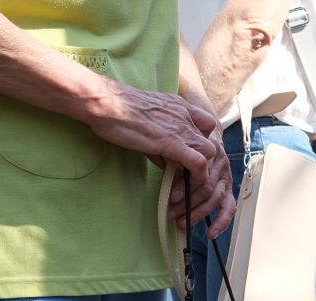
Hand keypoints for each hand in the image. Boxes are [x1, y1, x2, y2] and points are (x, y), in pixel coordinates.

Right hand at [86, 80, 234, 234]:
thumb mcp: (147, 120)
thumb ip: (161, 139)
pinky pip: (198, 163)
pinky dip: (197, 176)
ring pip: (210, 153)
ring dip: (202, 170)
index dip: (203, 141)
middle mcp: (185, 115)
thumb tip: (167, 162)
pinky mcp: (172, 143)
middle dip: (205, 160)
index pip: (207, 124)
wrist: (104, 102)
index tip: (193, 154)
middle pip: (211, 141)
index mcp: (180, 106)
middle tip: (191, 173)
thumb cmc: (116, 109)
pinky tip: (188, 185)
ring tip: (189, 182)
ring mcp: (181, 129)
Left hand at [167, 123, 234, 237]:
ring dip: (198, 213)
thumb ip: (176, 150)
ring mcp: (226, 177)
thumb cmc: (189, 139)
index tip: (171, 197)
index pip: (201, 173)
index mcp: (210, 150)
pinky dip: (221, 222)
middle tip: (171, 213)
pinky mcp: (228, 189)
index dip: (185, 187)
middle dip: (188, 204)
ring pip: (215, 199)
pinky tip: (211, 233)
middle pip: (207, 188)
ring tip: (181, 224)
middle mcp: (221, 164)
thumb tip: (163, 159)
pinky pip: (228, 207)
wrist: (207, 132)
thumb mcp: (180, 139)